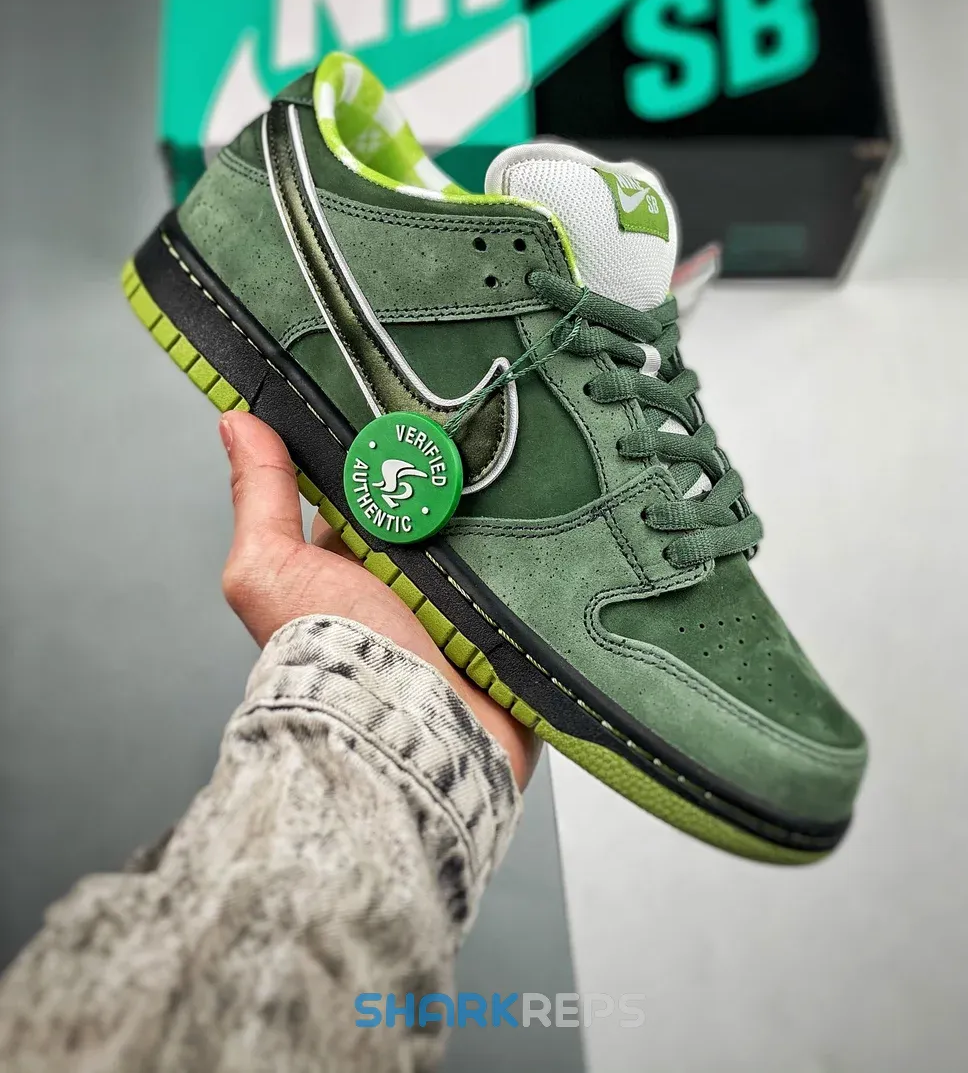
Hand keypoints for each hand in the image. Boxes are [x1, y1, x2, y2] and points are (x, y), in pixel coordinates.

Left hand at [219, 410, 538, 789]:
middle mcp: (407, 583)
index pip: (372, 489)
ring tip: (526, 455)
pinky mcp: (515, 626)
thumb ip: (259, 498)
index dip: (387, 450)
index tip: (407, 400)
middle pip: (438, 505)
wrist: (405, 737)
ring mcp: (464, 605)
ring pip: (492, 532)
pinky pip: (538, 572)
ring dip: (507, 503)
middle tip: (479, 419)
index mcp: (351, 565)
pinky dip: (546, 547)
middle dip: (456, 470)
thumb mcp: (274, 568)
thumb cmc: (334, 656)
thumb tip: (234, 422)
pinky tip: (561, 506)